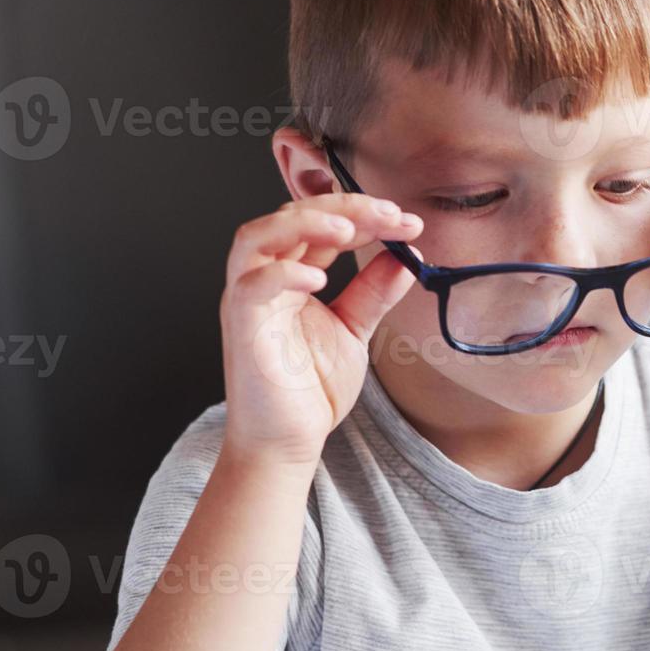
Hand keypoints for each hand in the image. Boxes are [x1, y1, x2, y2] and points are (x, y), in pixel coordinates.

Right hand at [220, 193, 422, 466]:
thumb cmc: (309, 388)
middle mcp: (264, 279)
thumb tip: (406, 254)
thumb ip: (374, 292)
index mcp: (290, 275)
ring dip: (305, 221)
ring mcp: (248, 300)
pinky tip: (319, 277)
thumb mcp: (354, 330)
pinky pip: (251, 286)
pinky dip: (283, 273)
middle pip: (292, 215)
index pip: (322, 225)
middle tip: (391, 215)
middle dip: (345, 208)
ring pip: (258, 235)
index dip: (364, 215)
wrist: (288, 442)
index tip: (407, 222)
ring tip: (350, 227)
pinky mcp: (242, 328)